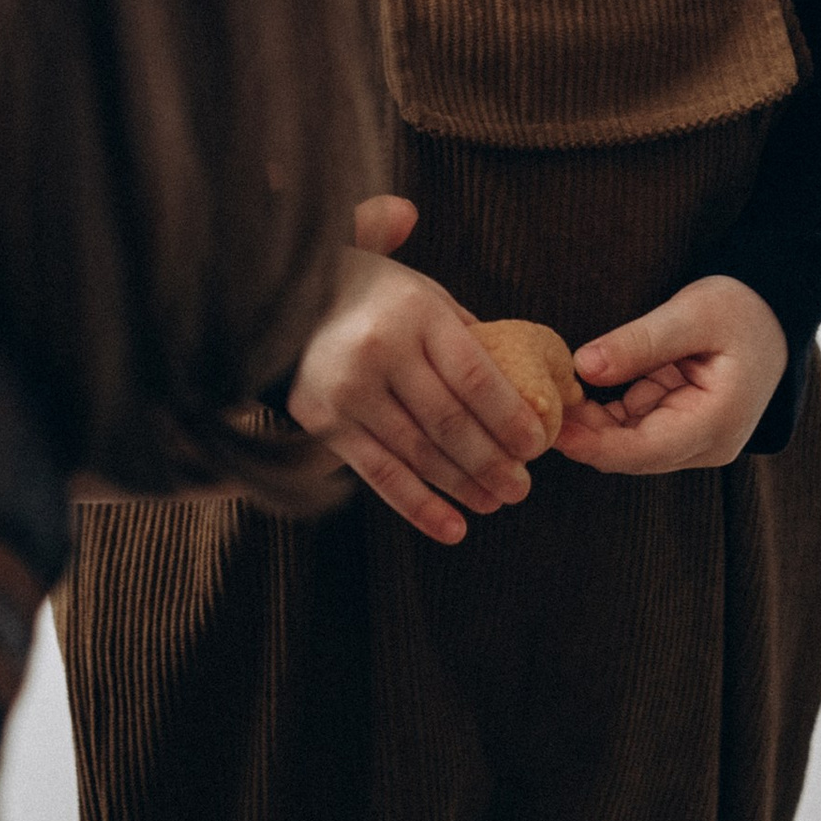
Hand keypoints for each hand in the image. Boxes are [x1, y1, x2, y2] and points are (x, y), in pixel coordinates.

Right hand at [287, 197, 550, 543]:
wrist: (284, 294)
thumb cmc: (374, 295)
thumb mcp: (422, 292)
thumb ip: (467, 331)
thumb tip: (528, 376)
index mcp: (416, 311)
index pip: (474, 375)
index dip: (509, 417)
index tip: (536, 445)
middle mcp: (382, 349)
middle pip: (449, 421)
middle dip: (493, 461)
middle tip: (522, 487)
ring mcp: (349, 388)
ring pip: (419, 452)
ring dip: (463, 487)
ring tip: (494, 502)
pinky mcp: (323, 421)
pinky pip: (380, 474)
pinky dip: (419, 506)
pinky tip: (453, 528)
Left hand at [559, 277, 788, 473]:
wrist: (773, 314)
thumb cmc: (740, 309)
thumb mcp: (692, 314)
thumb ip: (640, 342)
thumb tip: (584, 366)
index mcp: (716, 423)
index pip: (643, 449)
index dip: (593, 443)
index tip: (552, 427)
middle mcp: (706, 444)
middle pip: (632, 453)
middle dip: (585, 434)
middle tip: (538, 407)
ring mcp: (695, 440)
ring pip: (630, 444)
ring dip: (592, 424)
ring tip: (551, 396)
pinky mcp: (682, 427)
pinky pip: (637, 427)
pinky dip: (608, 413)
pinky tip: (579, 392)